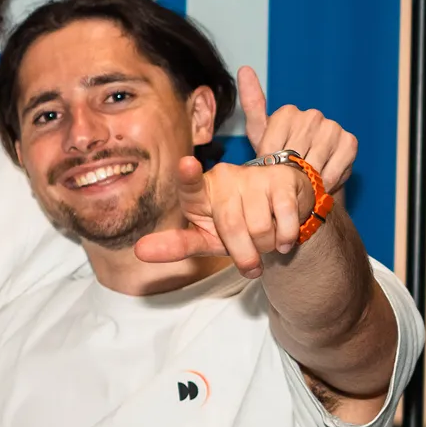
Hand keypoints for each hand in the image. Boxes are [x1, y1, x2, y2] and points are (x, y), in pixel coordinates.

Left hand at [135, 70, 350, 278]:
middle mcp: (224, 178)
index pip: (191, 186)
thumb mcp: (206, 238)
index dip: (189, 176)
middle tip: (251, 261)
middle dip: (244, 253)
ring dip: (266, 245)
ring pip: (259, 226)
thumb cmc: (235, 226)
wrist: (279, 212)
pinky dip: (286, 236)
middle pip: (232, 226)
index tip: (186, 165)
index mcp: (199, 193)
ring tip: (266, 241)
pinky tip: (285, 237)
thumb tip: (140, 250)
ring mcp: (254, 176)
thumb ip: (176, 245)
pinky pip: (284, 218)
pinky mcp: (283, 179)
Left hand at [238, 67, 355, 193]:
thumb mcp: (259, 133)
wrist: (305, 173)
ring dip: (306, 179)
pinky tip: (319, 180)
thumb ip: (252, 105)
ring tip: (302, 180)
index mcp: (287, 112)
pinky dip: (325, 180)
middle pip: (293, 155)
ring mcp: (333, 128)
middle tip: (287, 178)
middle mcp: (312, 115)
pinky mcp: (350, 142)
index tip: (271, 166)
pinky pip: (335, 168)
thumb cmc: (278, 152)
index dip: (270, 163)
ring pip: (313, 163)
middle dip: (287, 173)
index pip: (271, 145)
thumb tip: (244, 68)